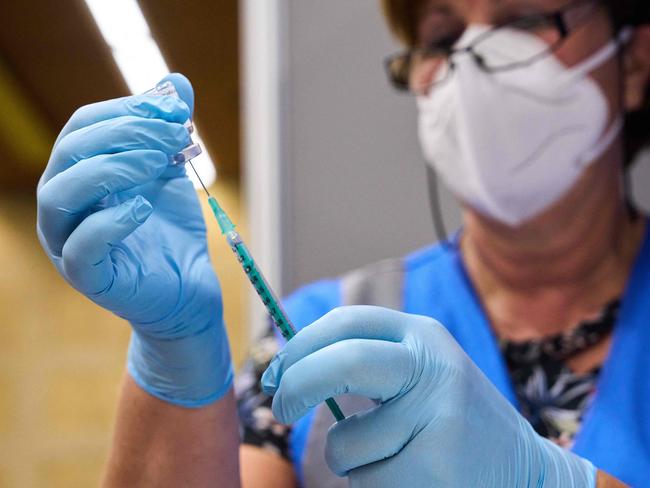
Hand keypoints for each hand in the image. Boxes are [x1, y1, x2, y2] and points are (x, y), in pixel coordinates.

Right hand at [37, 73, 231, 406]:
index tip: (178, 109)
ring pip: (62, 193)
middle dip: (127, 133)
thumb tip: (177, 81)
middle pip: (71, 151)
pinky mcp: (86, 276)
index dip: (129, 110)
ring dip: (114, 167)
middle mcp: (62, 204)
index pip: (84, 126)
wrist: (187, 287)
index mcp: (77, 172)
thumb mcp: (171, 171)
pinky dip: (110, 221)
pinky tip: (145, 206)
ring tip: (159, 162)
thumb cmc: (169, 229)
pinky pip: (82, 246)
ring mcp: (67, 241)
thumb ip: (168, 130)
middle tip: (176, 134)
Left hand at [262, 306, 595, 486]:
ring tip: (396, 459)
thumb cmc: (452, 421)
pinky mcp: (436, 465)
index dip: (301, 345)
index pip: (347, 322)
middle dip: (297, 385)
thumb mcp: (420, 375)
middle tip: (280, 408)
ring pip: (345, 442)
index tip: (277, 371)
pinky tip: (414, 480)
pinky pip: (365, 480)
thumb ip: (366, 363)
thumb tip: (286, 368)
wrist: (527, 473)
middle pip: (342, 362)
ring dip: (351, 460)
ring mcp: (439, 414)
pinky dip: (372, 485)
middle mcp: (434, 365)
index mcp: (424, 336)